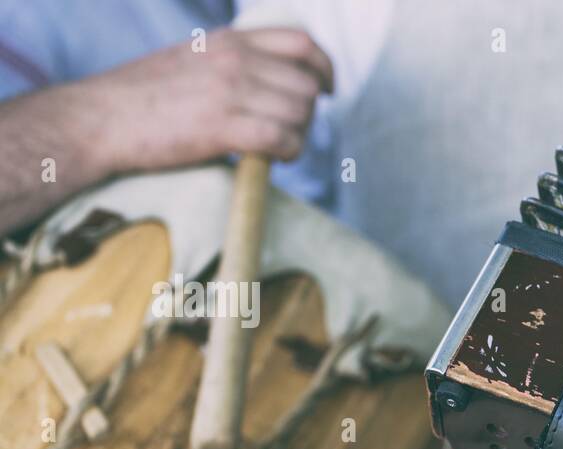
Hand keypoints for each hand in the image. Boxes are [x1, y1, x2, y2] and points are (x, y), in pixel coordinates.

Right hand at [91, 27, 333, 173]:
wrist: (100, 119)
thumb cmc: (143, 98)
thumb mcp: (192, 59)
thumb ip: (232, 63)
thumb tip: (271, 84)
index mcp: (229, 41)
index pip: (301, 43)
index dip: (324, 68)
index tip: (327, 88)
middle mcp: (235, 60)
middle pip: (307, 86)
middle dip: (308, 114)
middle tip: (290, 132)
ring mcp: (230, 92)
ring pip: (299, 114)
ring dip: (298, 136)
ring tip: (277, 148)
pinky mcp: (222, 127)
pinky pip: (281, 139)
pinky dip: (287, 153)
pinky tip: (274, 158)